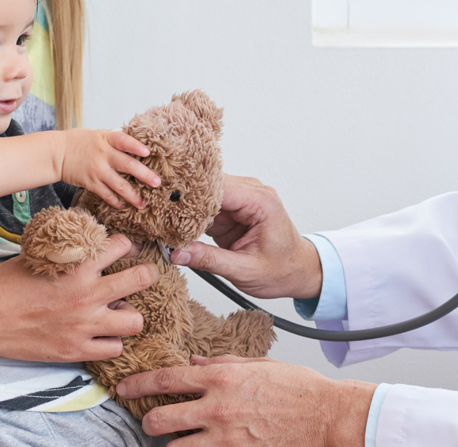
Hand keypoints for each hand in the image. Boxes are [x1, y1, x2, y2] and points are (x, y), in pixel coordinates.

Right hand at [0, 234, 155, 360]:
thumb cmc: (3, 283)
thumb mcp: (37, 257)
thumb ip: (67, 253)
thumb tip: (84, 244)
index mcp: (77, 265)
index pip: (121, 245)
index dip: (124, 246)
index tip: (124, 250)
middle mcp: (87, 294)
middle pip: (141, 278)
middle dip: (145, 274)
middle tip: (139, 275)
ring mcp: (84, 325)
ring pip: (135, 321)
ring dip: (128, 314)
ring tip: (117, 311)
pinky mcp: (75, 350)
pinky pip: (114, 348)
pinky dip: (110, 341)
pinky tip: (99, 334)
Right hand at [60, 129, 159, 209]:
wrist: (57, 153)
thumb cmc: (79, 142)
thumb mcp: (98, 134)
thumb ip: (115, 140)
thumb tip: (136, 145)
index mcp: (106, 139)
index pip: (124, 141)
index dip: (136, 146)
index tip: (148, 152)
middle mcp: (103, 154)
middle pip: (128, 165)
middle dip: (144, 175)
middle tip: (157, 183)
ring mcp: (97, 170)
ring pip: (119, 185)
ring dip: (133, 196)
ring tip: (143, 203)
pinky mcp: (91, 183)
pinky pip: (106, 194)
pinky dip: (116, 201)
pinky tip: (124, 205)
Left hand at [117, 355, 374, 445]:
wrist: (326, 416)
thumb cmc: (298, 389)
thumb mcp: (258, 364)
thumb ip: (222, 363)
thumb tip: (195, 364)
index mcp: (222, 379)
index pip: (167, 379)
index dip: (139, 384)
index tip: (124, 387)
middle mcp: (218, 407)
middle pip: (161, 419)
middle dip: (148, 422)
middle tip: (149, 422)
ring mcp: (225, 436)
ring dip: (170, 444)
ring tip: (173, 441)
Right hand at [168, 175, 321, 299]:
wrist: (299, 272)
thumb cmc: (282, 270)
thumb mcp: (245, 271)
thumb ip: (210, 260)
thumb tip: (177, 253)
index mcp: (261, 202)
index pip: (220, 187)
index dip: (192, 192)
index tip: (166, 199)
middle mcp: (252, 193)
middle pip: (209, 186)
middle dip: (185, 198)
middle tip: (158, 209)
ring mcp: (242, 200)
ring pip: (204, 195)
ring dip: (186, 207)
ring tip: (164, 219)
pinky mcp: (233, 211)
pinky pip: (206, 207)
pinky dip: (192, 216)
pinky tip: (177, 226)